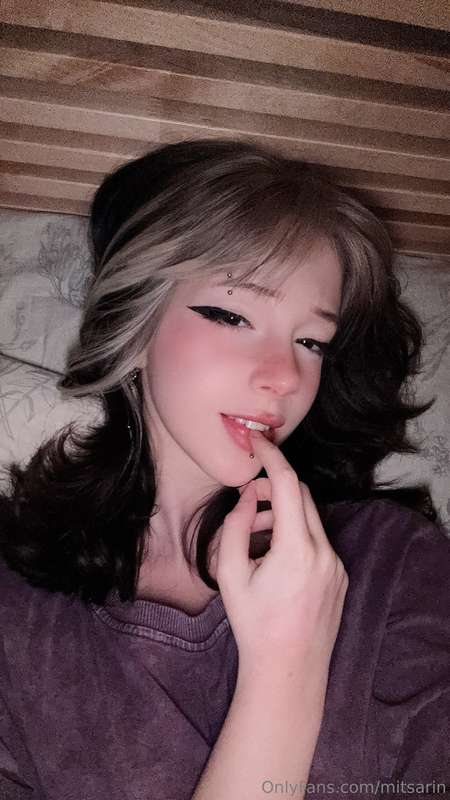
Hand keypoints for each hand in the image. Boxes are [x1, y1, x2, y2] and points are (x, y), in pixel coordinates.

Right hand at [215, 430, 348, 680]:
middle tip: (247, 502)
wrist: (288, 671)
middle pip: (302, 497)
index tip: (257, 441)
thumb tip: (248, 496)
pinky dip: (296, 534)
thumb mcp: (230, 574)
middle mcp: (325, 552)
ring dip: (284, 514)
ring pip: (310, 518)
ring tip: (256, 539)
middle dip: (274, 490)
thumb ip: (236, 527)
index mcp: (297, 549)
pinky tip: (275, 559)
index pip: (288, 484)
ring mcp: (337, 564)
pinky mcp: (340, 575)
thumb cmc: (254, 626)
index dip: (271, 457)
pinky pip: (318, 540)